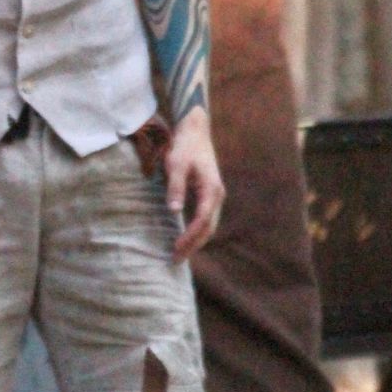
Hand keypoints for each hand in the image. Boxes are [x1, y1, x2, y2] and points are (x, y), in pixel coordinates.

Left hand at [165, 108, 224, 260]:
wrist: (195, 131)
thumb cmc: (184, 147)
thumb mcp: (175, 165)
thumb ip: (175, 187)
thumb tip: (174, 211)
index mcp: (212, 190)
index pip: (202, 221)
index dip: (189, 238)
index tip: (176, 250)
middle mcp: (217, 195)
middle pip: (209, 228)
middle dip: (193, 245)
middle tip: (176, 260)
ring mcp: (215, 195)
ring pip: (209, 225)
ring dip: (196, 241)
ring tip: (179, 254)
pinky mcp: (209, 194)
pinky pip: (206, 219)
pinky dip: (197, 231)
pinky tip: (185, 238)